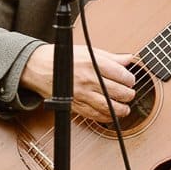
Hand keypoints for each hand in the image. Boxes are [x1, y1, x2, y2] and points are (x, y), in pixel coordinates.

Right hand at [19, 44, 135, 123]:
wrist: (40, 67)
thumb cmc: (63, 58)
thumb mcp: (88, 51)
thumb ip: (111, 57)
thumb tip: (129, 59)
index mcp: (93, 63)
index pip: (121, 74)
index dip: (130, 79)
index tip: (130, 80)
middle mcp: (88, 79)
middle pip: (118, 91)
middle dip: (129, 94)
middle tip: (130, 93)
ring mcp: (81, 94)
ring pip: (109, 106)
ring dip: (121, 109)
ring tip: (125, 107)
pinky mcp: (75, 105)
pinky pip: (94, 115)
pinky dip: (106, 117)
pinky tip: (111, 114)